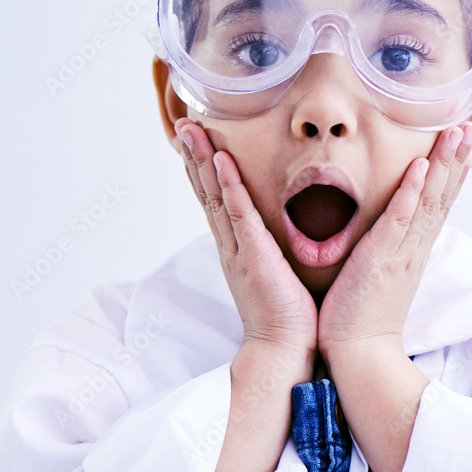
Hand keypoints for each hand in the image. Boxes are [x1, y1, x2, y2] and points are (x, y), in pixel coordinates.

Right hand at [176, 119, 317, 364]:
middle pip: (205, 191)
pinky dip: (229, 187)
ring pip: (214, 196)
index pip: (215, 199)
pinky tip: (222, 162)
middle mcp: (230, 244)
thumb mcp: (276, 271)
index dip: (203, 168)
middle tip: (183, 123)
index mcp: (236, 246)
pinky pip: (239, 215)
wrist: (285, 349)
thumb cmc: (288, 314)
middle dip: (193, 155)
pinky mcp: (254, 256)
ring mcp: (238, 249)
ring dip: (202, 161)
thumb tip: (281, 228)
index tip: (196, 138)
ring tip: (191, 129)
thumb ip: (272, 247)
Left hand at [318, 122, 471, 363]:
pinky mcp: (382, 259)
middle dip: (456, 158)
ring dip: (443, 164)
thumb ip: (389, 247)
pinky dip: (411, 193)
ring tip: (455, 133)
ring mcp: (402, 252)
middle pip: (442, 195)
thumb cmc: (361, 313)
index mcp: (413, 249)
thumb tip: (390, 227)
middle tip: (469, 124)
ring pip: (429, 201)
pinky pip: (400, 220)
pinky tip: (421, 168)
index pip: (438, 202)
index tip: (460, 139)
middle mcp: (414, 247)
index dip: (451, 170)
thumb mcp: (381, 273)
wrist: (360, 352)